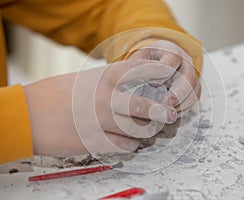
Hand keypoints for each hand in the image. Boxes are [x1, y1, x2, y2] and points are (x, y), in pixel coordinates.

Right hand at [24, 60, 176, 156]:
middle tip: (171, 114)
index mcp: (103, 78)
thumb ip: (109, 80)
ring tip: (149, 129)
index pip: (139, 71)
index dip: (158, 72)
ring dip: (147, 130)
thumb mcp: (84, 79)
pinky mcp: (95, 142)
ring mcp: (101, 121)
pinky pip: (124, 145)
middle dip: (162, 111)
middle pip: (144, 105)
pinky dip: (131, 144)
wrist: (29, 115)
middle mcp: (105, 99)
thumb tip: (132, 80)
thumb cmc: (56, 94)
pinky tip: (130, 141)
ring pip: (138, 129)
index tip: (168, 75)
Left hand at [129, 40, 200, 111]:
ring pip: (194, 90)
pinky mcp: (192, 90)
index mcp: (170, 51)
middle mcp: (184, 62)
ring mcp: (190, 76)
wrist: (152, 67)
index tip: (154, 83)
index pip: (174, 57)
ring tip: (167, 112)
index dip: (166, 70)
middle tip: (166, 103)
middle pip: (189, 76)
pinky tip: (170, 113)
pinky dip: (183, 108)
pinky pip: (194, 100)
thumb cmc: (143, 64)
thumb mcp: (136, 61)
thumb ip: (136, 70)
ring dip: (182, 103)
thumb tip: (133, 87)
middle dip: (178, 92)